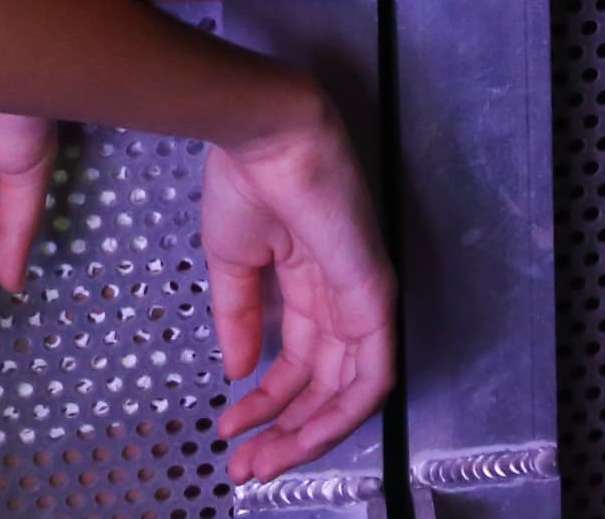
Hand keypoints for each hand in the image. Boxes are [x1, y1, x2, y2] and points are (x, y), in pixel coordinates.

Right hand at [197, 96, 396, 483]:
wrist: (262, 138)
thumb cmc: (246, 181)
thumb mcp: (232, 264)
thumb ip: (238, 318)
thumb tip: (237, 369)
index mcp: (308, 282)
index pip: (297, 362)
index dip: (265, 404)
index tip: (230, 433)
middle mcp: (339, 295)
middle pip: (323, 384)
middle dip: (284, 431)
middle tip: (246, 466)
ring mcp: (361, 296)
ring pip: (350, 389)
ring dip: (308, 433)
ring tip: (263, 462)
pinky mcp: (374, 294)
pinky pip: (375, 370)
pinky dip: (344, 412)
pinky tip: (306, 436)